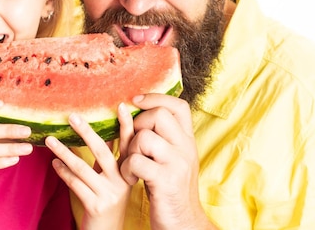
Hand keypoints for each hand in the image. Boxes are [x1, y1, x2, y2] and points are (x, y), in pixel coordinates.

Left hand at [45, 103, 133, 229]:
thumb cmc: (106, 202)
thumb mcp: (112, 180)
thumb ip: (107, 160)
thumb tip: (96, 133)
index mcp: (128, 172)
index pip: (128, 144)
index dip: (125, 125)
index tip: (119, 106)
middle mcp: (122, 181)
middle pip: (102, 151)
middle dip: (85, 132)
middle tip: (72, 116)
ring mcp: (109, 194)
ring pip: (82, 167)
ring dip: (63, 152)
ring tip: (49, 141)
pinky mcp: (96, 206)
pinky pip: (75, 184)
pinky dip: (62, 172)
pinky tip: (54, 163)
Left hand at [120, 94, 215, 229]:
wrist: (183, 223)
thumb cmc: (169, 189)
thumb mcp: (171, 159)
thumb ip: (162, 137)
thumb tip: (135, 110)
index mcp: (187, 141)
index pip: (178, 105)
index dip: (156, 97)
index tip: (135, 101)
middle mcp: (186, 148)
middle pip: (159, 115)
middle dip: (137, 126)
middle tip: (133, 145)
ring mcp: (178, 164)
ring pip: (144, 137)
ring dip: (130, 150)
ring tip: (132, 165)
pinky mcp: (166, 181)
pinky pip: (136, 161)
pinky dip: (127, 169)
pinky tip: (131, 179)